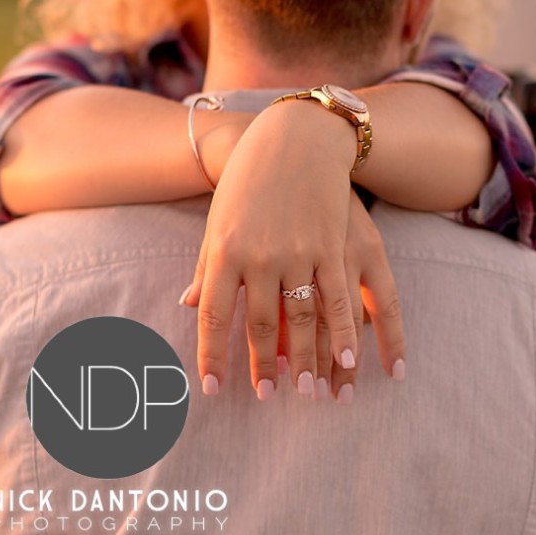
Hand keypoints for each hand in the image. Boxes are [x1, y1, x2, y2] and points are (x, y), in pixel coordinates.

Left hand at [182, 100, 402, 399]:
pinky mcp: (335, 245)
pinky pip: (341, 298)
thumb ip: (208, 266)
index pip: (212, 316)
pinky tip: (348, 359)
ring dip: (309, 359)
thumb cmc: (248, 179)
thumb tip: (187, 305)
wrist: (294, 138)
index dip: (212, 354)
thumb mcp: (219, 221)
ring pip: (304, 317)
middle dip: (264, 365)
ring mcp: (301, 251)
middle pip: (261, 323)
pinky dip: (344, 332)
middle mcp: (261, 256)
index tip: (213, 388)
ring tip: (310, 391)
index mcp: (224, 252)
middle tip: (269, 396)